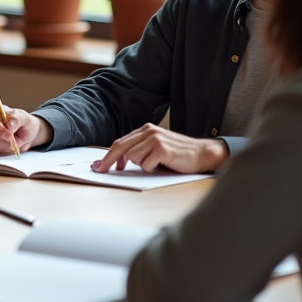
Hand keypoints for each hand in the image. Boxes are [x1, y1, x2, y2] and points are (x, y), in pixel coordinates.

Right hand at [0, 105, 52, 154]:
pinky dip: (3, 152)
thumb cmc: (23, 122)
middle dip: (1, 141)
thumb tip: (9, 123)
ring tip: (16, 144)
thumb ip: (17, 119)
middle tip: (15, 143)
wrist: (25, 133)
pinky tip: (11, 148)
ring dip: (4, 147)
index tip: (9, 135)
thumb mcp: (25, 118)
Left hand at [91, 123, 229, 173]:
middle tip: (101, 171)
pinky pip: (146, 165)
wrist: (203, 154)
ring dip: (141, 166)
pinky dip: (152, 169)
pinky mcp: (162, 149)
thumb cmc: (178, 154)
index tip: (98, 166)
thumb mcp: (156, 148)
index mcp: (146, 129)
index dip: (107, 155)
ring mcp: (156, 139)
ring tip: (156, 164)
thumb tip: (117, 162)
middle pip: (120, 148)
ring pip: (133, 158)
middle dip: (109, 161)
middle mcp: (149, 132)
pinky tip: (163, 165)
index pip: (120, 142)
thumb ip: (139, 150)